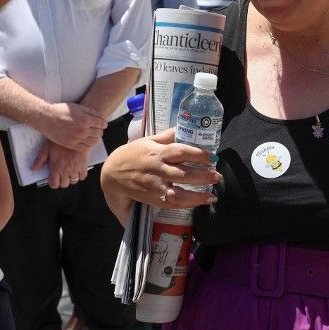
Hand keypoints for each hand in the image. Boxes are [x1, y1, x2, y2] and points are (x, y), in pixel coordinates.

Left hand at [32, 140, 89, 188]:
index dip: (53, 183)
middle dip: (62, 181)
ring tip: (69, 171)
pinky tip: (77, 169)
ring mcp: (75, 169)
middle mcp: (66, 171)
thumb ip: (40, 160)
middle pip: (64, 185)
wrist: (75, 134)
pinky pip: (82, 177)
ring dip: (71, 178)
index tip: (54, 178)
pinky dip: (80, 175)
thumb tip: (33, 169)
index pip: (54, 184)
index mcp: (56, 168)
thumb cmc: (60, 141)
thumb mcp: (47, 148)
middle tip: (61, 174)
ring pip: (73, 181)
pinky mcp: (84, 166)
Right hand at [41, 102, 106, 150]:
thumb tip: (101, 117)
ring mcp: (77, 139)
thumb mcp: (77, 107)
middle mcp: (82, 131)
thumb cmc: (61, 111)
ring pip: (94, 142)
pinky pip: (85, 148)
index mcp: (85, 120)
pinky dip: (89, 145)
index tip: (102, 123)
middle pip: (99, 133)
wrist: (47, 119)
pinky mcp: (71, 145)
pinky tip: (87, 141)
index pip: (102, 124)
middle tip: (98, 129)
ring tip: (93, 135)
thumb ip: (90, 111)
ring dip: (96, 138)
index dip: (103, 123)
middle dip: (100, 131)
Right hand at [100, 127, 220, 209]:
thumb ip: (167, 136)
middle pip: (183, 173)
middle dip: (203, 175)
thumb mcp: (148, 141)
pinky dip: (187, 203)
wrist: (110, 175)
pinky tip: (200, 202)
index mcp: (157, 152)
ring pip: (178, 192)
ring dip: (197, 195)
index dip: (198, 154)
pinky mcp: (152, 198)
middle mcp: (156, 169)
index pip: (180, 151)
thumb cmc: (132, 155)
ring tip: (212, 195)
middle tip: (218, 175)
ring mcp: (154, 185)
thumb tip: (184, 126)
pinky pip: (172, 202)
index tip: (212, 156)